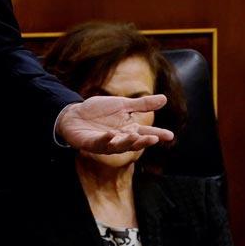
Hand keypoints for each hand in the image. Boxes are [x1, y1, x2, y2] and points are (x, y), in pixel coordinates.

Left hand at [55, 94, 174, 153]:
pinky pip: (99, 143)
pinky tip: (111, 135)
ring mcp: (106, 143)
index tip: (170, 136)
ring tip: (135, 136)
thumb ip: (142, 105)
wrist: (75, 114)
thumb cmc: (99, 111)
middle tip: (154, 138)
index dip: (158, 134)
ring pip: (119, 146)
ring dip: (127, 142)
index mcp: (129, 129)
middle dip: (144, 141)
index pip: (146, 132)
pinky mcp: (91, 144)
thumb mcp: (122, 104)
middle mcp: (120, 138)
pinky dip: (105, 140)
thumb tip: (165, 99)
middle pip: (134, 142)